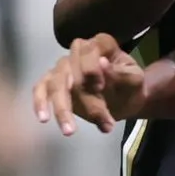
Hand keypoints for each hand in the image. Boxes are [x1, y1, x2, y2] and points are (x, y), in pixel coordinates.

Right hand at [31, 34, 147, 134]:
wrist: (125, 100)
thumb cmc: (130, 86)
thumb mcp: (135, 80)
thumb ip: (120, 73)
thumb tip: (101, 63)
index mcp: (100, 44)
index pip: (89, 51)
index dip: (92, 69)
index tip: (100, 87)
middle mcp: (78, 51)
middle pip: (73, 72)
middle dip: (88, 101)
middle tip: (105, 123)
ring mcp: (63, 66)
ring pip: (56, 84)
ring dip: (63, 109)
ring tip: (70, 131)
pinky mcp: (53, 82)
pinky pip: (40, 88)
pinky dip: (40, 102)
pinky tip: (43, 118)